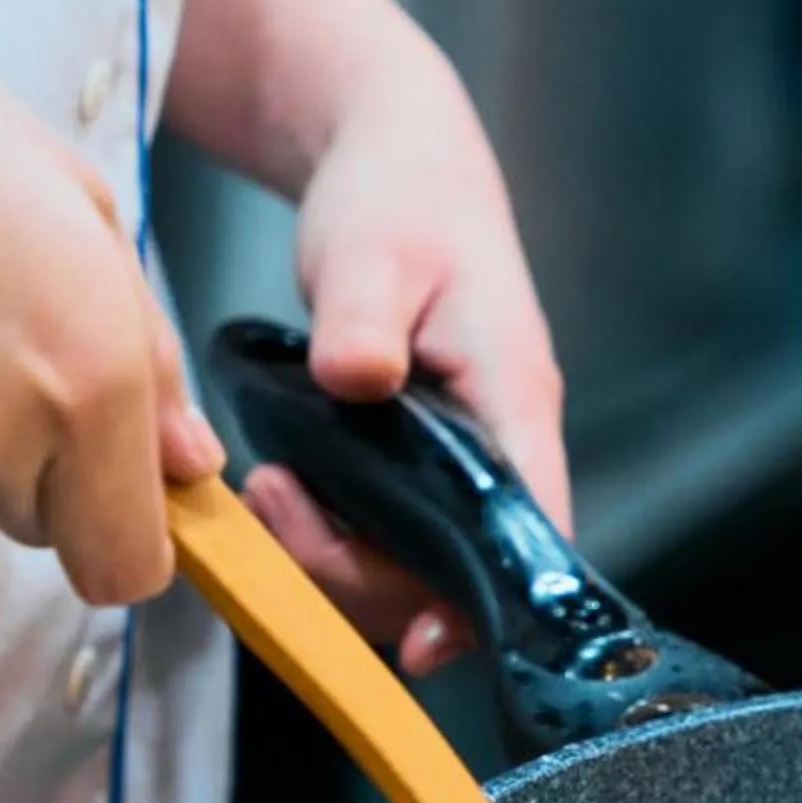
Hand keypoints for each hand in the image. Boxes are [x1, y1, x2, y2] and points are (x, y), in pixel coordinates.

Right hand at [0, 63, 223, 603]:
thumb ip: (153, 365)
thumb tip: (186, 463)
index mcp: (91, 381)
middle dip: (48, 474)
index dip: (126, 536)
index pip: (123, 568)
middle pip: (45, 531)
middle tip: (19, 364)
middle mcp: (3, 428)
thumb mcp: (95, 222)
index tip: (121, 493)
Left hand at [242, 33, 566, 673]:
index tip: (423, 640)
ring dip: (336, 554)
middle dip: (364, 572)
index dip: (490, 602)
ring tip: (269, 490)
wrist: (396, 162)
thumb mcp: (371, 249)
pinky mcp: (422, 460)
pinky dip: (333, 532)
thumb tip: (357, 379)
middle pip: (462, 571)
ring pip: (418, 562)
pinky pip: (389, 531)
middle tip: (279, 501)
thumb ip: (362, 318)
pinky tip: (285, 491)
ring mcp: (463, 458)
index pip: (532, 531)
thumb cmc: (401, 198)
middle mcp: (501, 445)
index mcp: (515, 402)